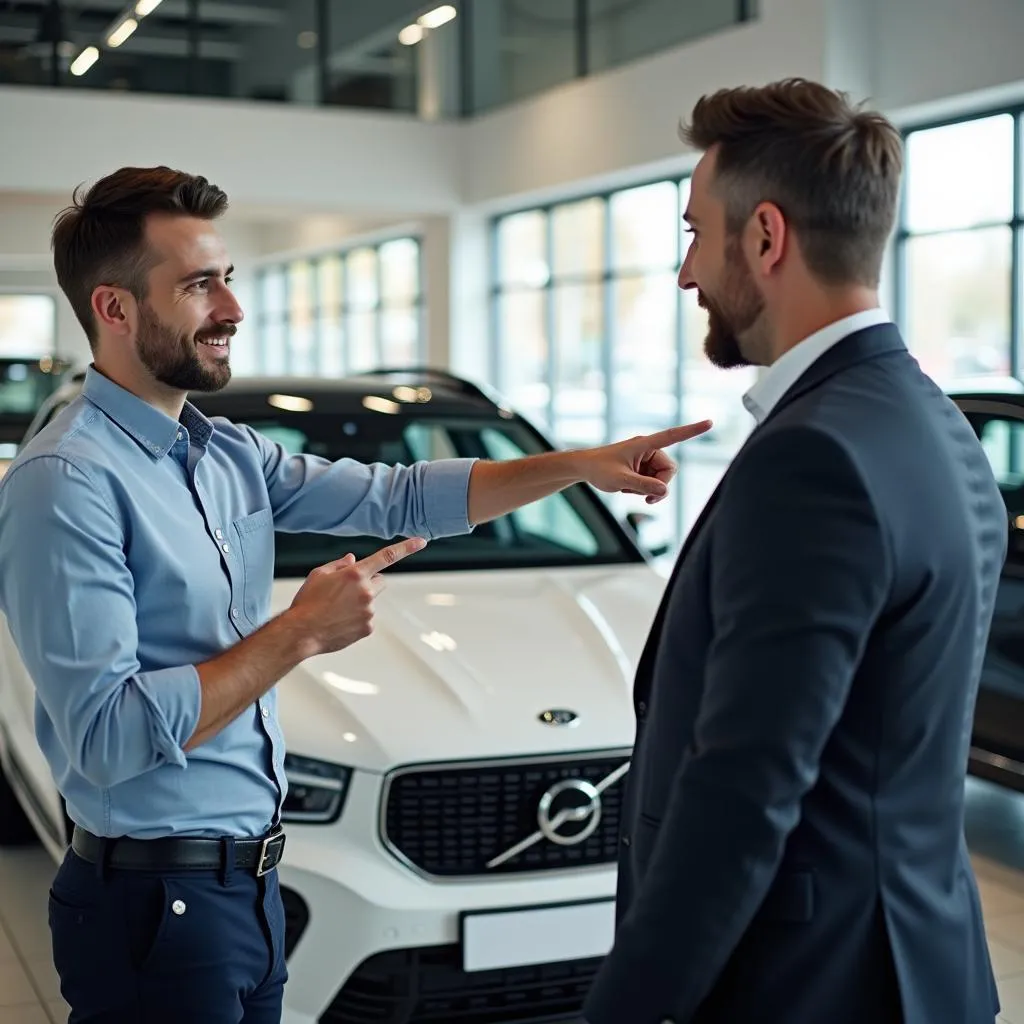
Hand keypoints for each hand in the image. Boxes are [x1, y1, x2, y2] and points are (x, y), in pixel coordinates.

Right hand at [286, 537, 427, 654]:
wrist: (301, 633)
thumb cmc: (307, 602)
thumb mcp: (318, 574)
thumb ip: (340, 565)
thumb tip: (353, 559)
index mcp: (355, 574)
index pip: (386, 556)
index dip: (406, 547)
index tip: (421, 541)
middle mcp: (366, 591)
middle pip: (380, 581)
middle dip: (369, 583)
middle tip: (347, 592)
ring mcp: (369, 611)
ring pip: (371, 601)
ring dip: (360, 602)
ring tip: (336, 610)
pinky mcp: (368, 627)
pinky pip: (367, 618)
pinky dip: (357, 618)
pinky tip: (339, 622)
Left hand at [578, 421, 712, 503]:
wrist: (583, 468)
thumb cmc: (599, 469)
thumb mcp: (621, 480)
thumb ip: (643, 486)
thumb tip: (665, 491)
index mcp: (644, 444)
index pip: (673, 435)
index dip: (692, 430)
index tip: (710, 422)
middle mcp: (648, 449)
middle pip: (668, 470)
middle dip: (659, 485)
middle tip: (645, 498)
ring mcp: (645, 459)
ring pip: (661, 479)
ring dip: (649, 489)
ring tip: (629, 490)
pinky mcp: (641, 468)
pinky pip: (652, 482)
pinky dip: (643, 489)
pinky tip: (627, 488)